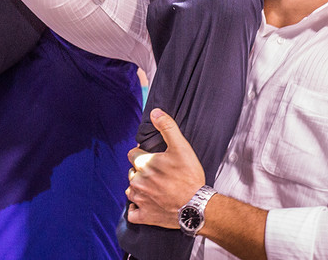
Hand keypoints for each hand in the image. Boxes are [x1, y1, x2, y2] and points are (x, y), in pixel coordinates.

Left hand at [125, 108, 204, 228]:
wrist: (197, 206)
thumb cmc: (190, 176)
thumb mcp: (181, 147)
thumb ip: (167, 127)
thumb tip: (155, 112)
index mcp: (144, 164)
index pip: (132, 154)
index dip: (142, 153)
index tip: (153, 157)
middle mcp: (138, 182)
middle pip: (132, 172)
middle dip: (140, 171)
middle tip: (156, 173)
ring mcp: (140, 200)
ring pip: (130, 190)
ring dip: (138, 188)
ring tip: (153, 188)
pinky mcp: (145, 216)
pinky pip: (132, 213)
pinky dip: (136, 209)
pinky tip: (144, 204)